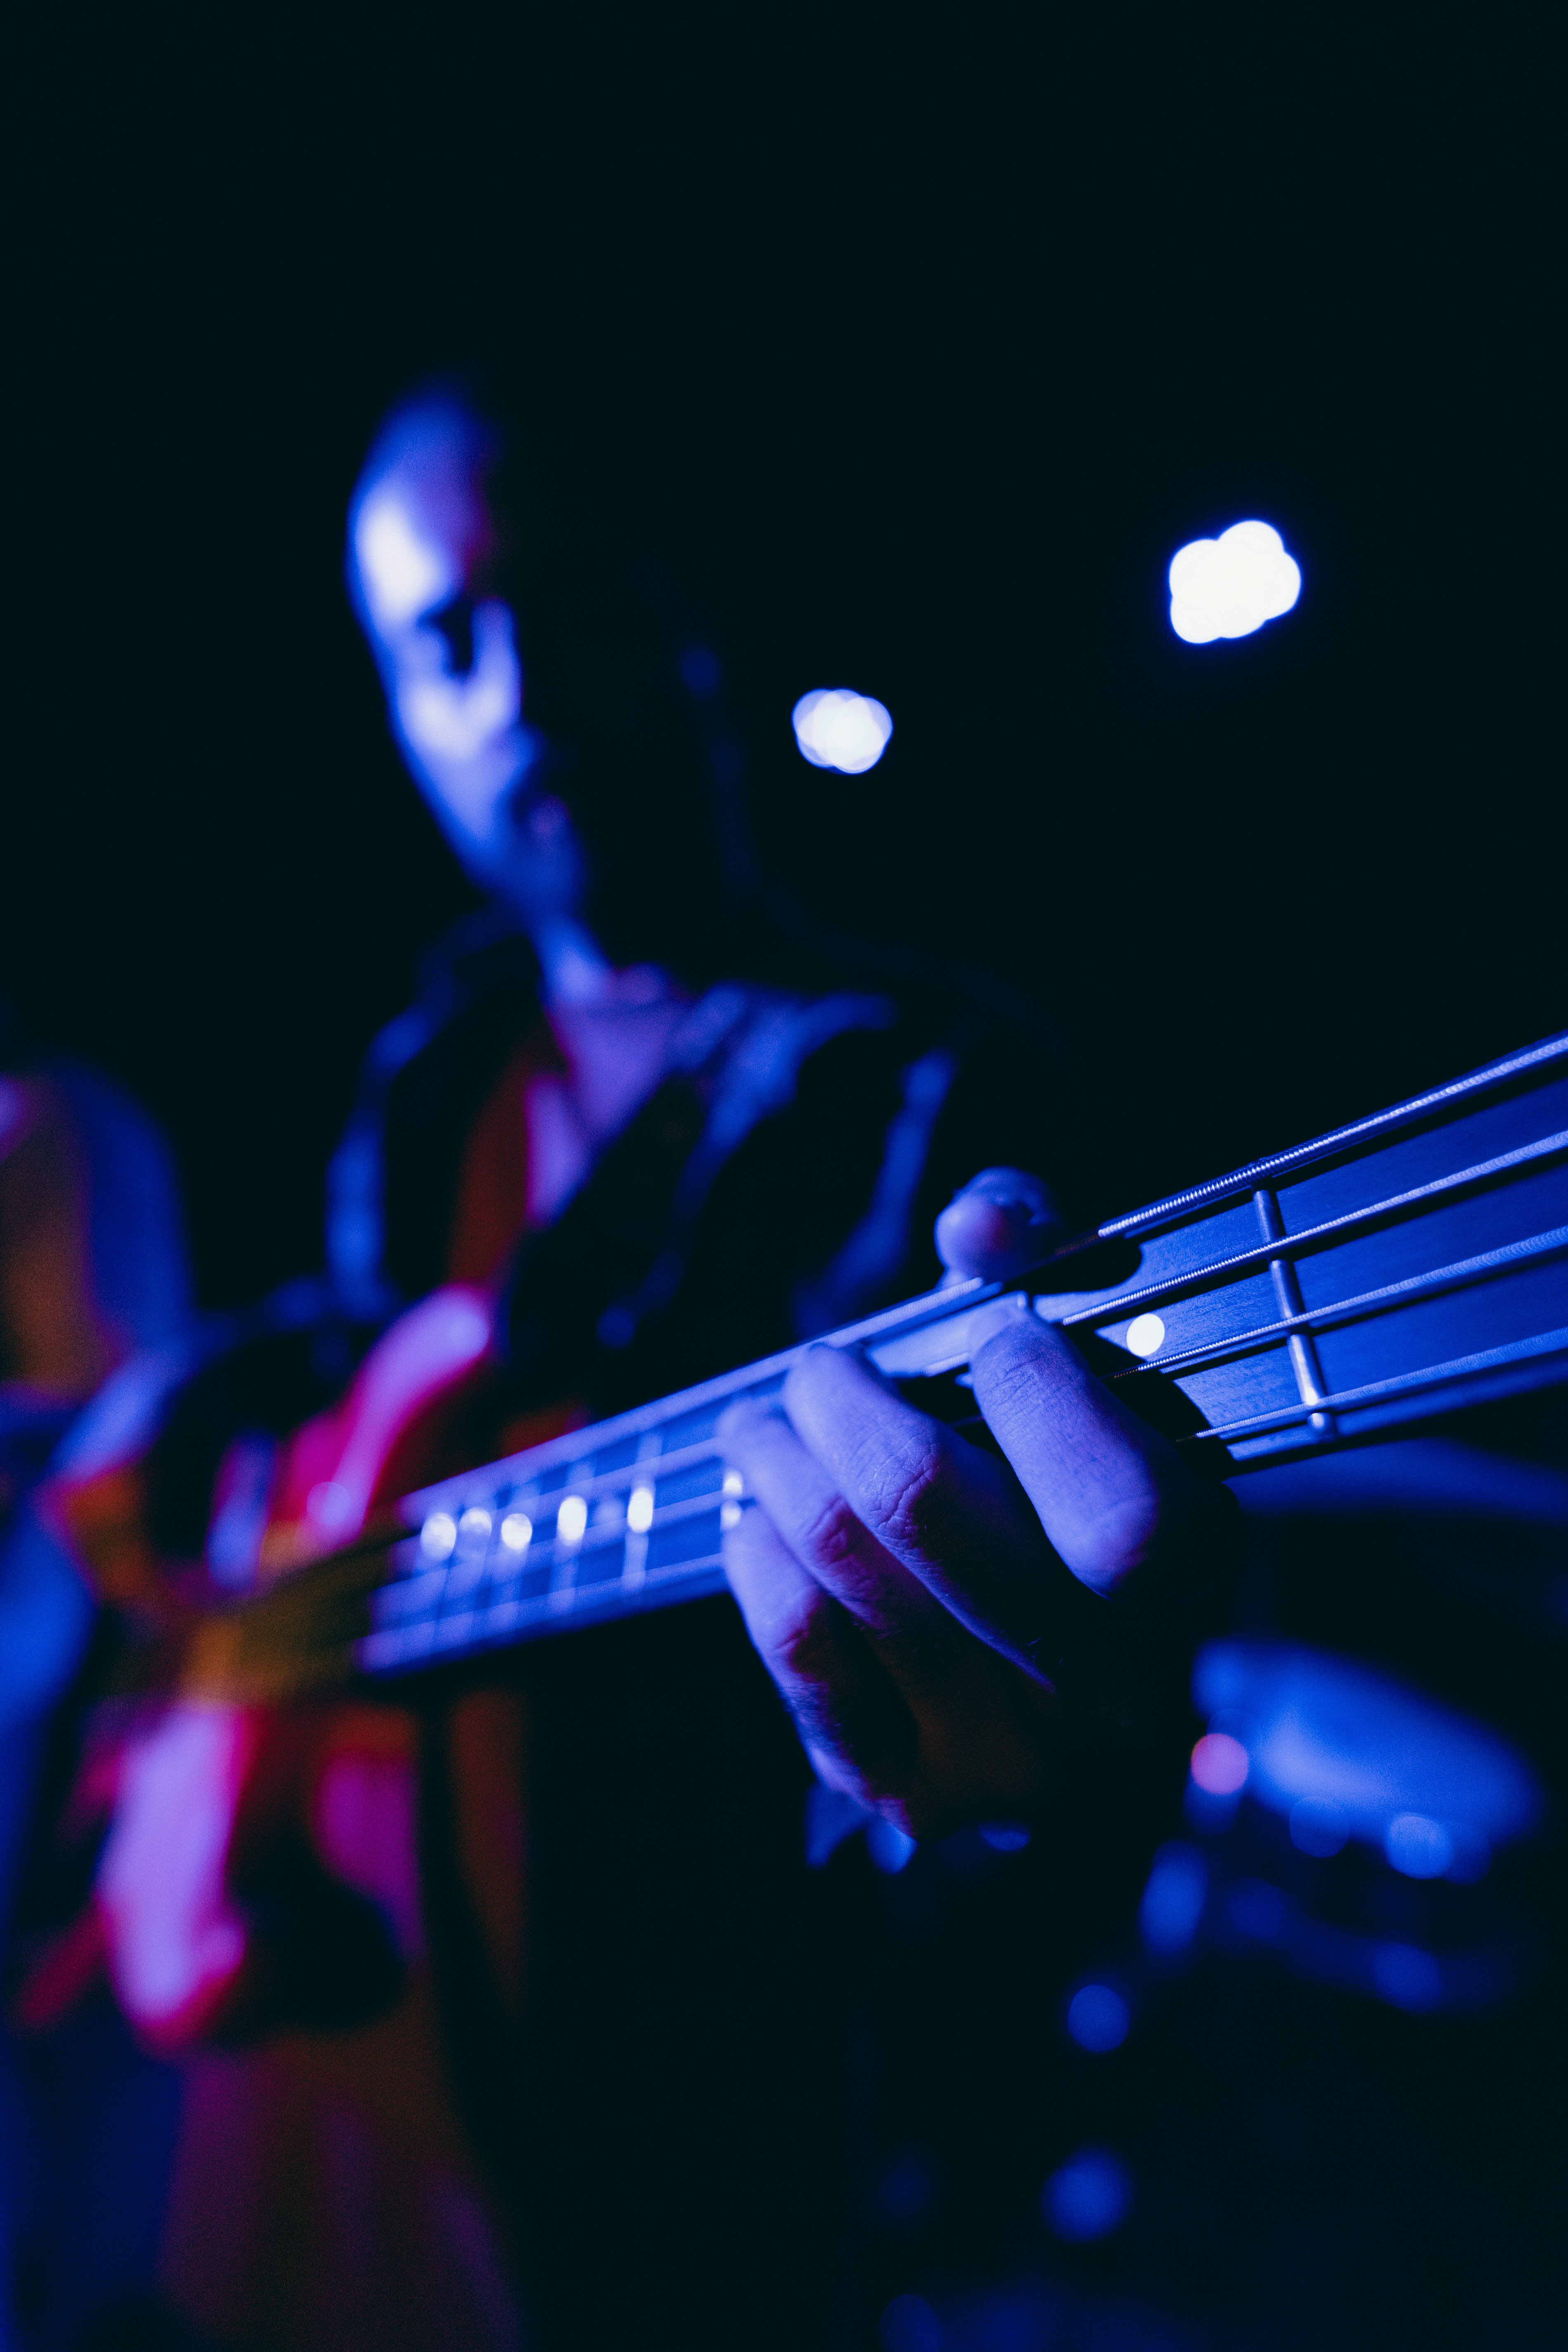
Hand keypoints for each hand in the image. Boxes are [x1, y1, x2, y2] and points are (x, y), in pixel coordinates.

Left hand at [719, 1169, 1232, 1838]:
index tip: (996, 1342)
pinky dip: (760, 1564)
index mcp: (1195, 1591)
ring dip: (777, 1465)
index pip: (1121, 1512)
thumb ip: (1051, 1249)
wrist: (1073, 1670)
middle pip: (925, 1509)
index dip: (1037, 1394)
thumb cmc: (1078, 1471)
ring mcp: (1011, 1760)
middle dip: (844, 1404)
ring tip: (760, 1426)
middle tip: (816, 1371)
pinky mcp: (913, 1790)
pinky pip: (801, 1650)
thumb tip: (977, 1222)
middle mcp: (1114, 1699)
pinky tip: (758, 1523)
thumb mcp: (1099, 1353)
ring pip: (843, 1564)